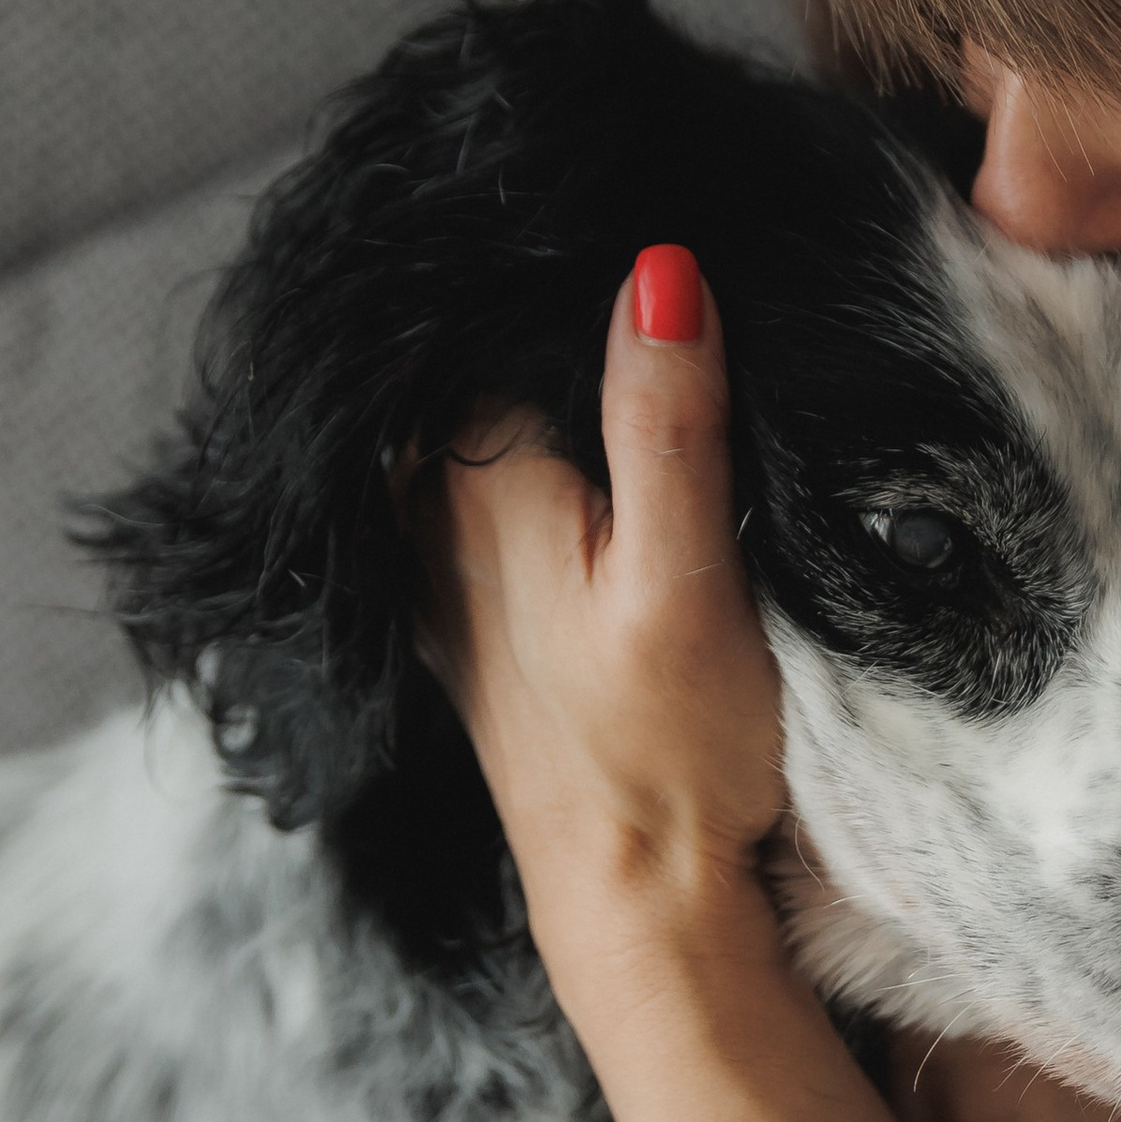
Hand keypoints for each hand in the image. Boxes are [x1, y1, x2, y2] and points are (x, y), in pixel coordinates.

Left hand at [420, 249, 785, 985]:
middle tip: (676, 272)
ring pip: (506, 408)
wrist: (637, 899)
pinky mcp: (487, 594)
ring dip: (568, 374)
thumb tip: (657, 268)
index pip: (512, 301)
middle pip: (501, 350)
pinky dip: (556, 440)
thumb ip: (664, 423)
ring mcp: (451, 547)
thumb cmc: (666, 753)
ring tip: (663, 346)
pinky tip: (618, 442)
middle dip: (571, 304)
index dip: (588, 254)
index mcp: (474, 472)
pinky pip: (510, 471)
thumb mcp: (684, 577)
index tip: (664, 222)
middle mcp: (436, 498)